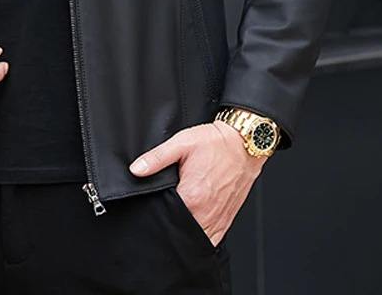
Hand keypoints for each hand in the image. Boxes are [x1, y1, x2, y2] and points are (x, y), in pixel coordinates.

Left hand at [128, 121, 267, 246]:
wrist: (245, 144)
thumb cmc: (216, 143)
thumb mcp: (182, 143)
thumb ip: (157, 158)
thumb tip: (136, 170)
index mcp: (192, 195)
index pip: (166, 216)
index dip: (154, 214)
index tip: (148, 209)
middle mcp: (205, 212)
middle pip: (179, 230)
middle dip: (168, 225)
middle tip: (161, 214)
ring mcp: (218, 219)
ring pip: (196, 238)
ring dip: (184, 233)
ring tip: (174, 221)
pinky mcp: (226, 219)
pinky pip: (212, 239)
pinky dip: (201, 237)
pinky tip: (192, 228)